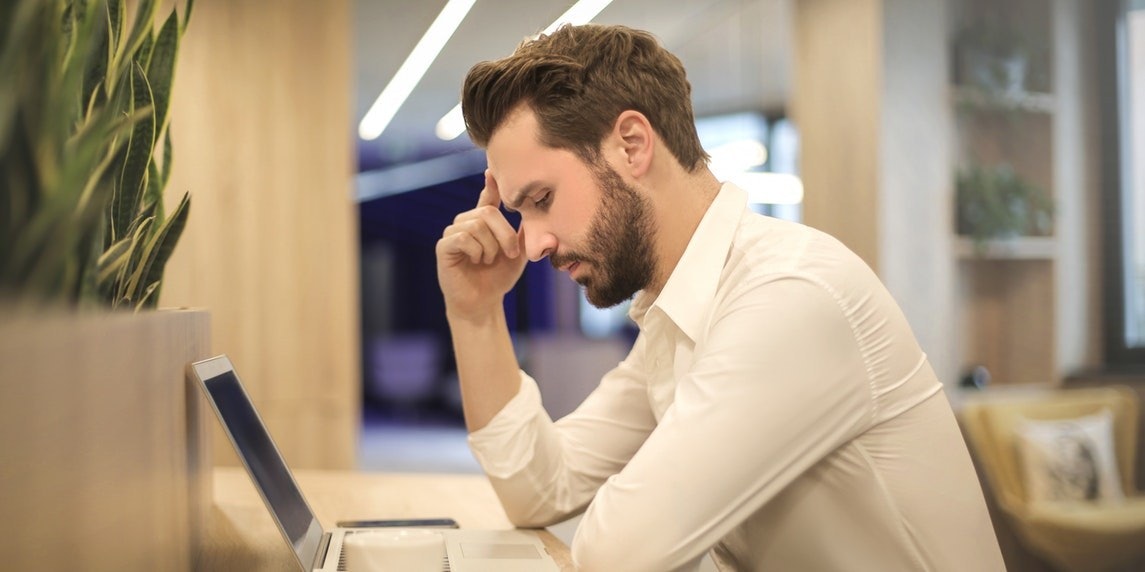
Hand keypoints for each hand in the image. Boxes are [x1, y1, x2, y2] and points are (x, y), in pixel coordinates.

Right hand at [436, 170, 526, 321]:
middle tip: (511, 254)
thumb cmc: (499, 278)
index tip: (491, 170)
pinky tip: (477, 260)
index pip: (487, 198)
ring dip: (491, 247)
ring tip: (489, 260)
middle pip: (487, 213)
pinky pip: (462, 237)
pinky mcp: (444, 247)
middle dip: (504, 234)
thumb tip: (534, 211)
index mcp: (483, 223)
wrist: (483, 303)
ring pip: (476, 225)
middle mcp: (466, 223)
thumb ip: (523, 233)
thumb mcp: (518, 253)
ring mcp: (453, 234)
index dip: (491, 184)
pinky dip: (476, 250)